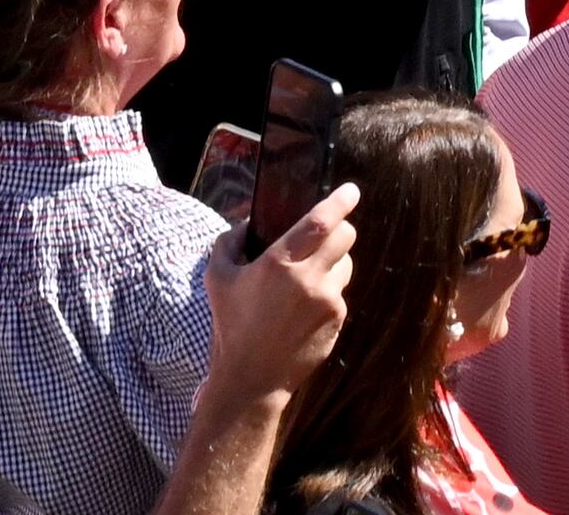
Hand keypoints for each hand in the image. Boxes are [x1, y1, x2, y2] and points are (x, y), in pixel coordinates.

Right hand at [202, 180, 359, 401]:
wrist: (251, 379)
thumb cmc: (231, 326)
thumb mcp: (217, 280)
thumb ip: (229, 242)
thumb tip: (249, 223)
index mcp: (279, 264)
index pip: (321, 221)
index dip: (341, 201)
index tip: (351, 190)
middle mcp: (309, 279)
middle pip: (346, 236)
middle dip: (339, 229)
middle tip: (325, 235)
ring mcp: (328, 300)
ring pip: (346, 263)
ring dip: (334, 261)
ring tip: (309, 277)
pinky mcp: (338, 319)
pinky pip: (341, 292)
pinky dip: (328, 291)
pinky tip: (306, 307)